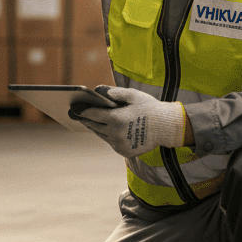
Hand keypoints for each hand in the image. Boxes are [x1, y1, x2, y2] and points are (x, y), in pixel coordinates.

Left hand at [72, 86, 186, 158]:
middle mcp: (115, 134)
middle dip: (86, 119)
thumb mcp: (133, 95)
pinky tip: (107, 129)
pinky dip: (108, 135)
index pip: (92, 115)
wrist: (167, 128)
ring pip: (101, 135)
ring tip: (90, 121)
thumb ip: (114, 93)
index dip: (82, 111)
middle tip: (77, 114)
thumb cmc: (150, 108)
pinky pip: (111, 142)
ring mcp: (119, 145)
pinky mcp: (124, 151)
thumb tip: (98, 90)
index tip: (74, 108)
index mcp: (116, 119)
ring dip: (96, 128)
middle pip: (94, 126)